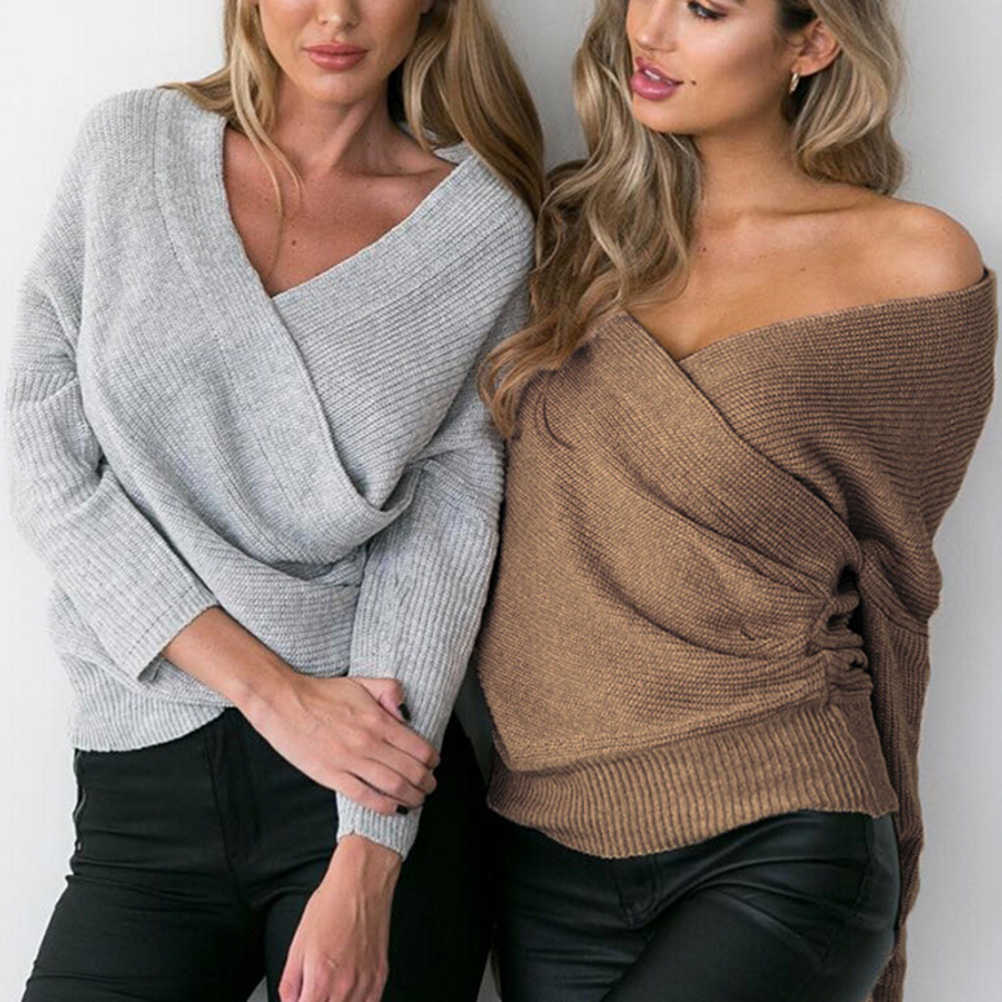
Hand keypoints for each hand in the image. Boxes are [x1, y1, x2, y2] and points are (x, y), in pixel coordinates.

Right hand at [161, 608, 438, 813]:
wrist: (284, 702)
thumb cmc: (323, 693)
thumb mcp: (362, 682)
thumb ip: (389, 691)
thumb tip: (404, 711)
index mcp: (378, 720)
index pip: (417, 746)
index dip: (431, 759)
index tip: (435, 764)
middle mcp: (368, 743)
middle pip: (409, 771)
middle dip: (425, 782)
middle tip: (431, 786)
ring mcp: (349, 761)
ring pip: (391, 786)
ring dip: (410, 796)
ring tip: (417, 800)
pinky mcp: (331, 776)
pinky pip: (364, 796)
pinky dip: (383, 805)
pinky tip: (392, 808)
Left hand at [279, 836, 400, 1001]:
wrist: (362, 883)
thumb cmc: (332, 905)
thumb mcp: (298, 943)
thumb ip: (290, 982)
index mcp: (320, 979)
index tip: (300, 999)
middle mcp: (345, 986)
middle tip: (313, 992)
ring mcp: (366, 982)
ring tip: (329, 992)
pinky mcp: (381, 975)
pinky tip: (348, 996)